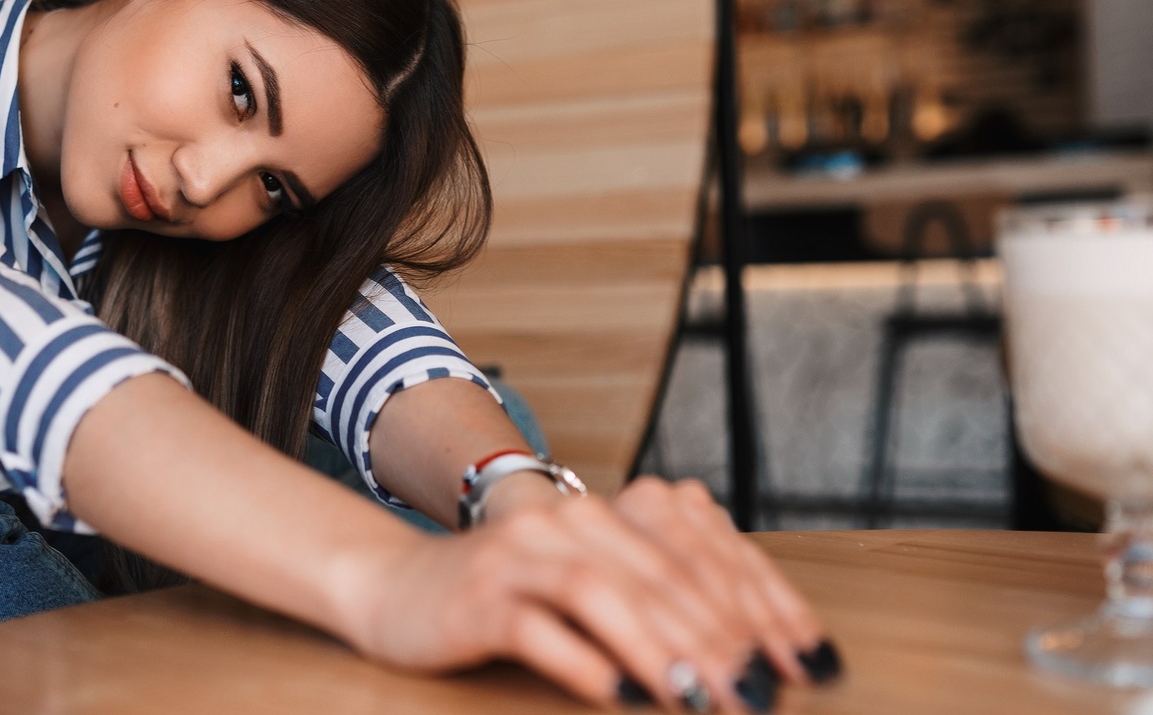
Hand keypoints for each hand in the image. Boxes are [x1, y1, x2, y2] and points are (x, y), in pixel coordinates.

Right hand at [341, 479, 830, 711]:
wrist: (400, 588)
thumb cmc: (511, 599)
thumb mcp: (593, 587)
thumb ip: (662, 601)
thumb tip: (758, 655)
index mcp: (609, 512)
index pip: (704, 552)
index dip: (763, 607)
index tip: (808, 664)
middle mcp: (569, 521)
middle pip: (663, 575)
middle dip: (723, 640)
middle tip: (764, 696)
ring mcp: (521, 556)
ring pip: (606, 593)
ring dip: (662, 650)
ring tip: (704, 699)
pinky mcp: (481, 598)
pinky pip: (540, 628)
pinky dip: (586, 663)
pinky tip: (621, 698)